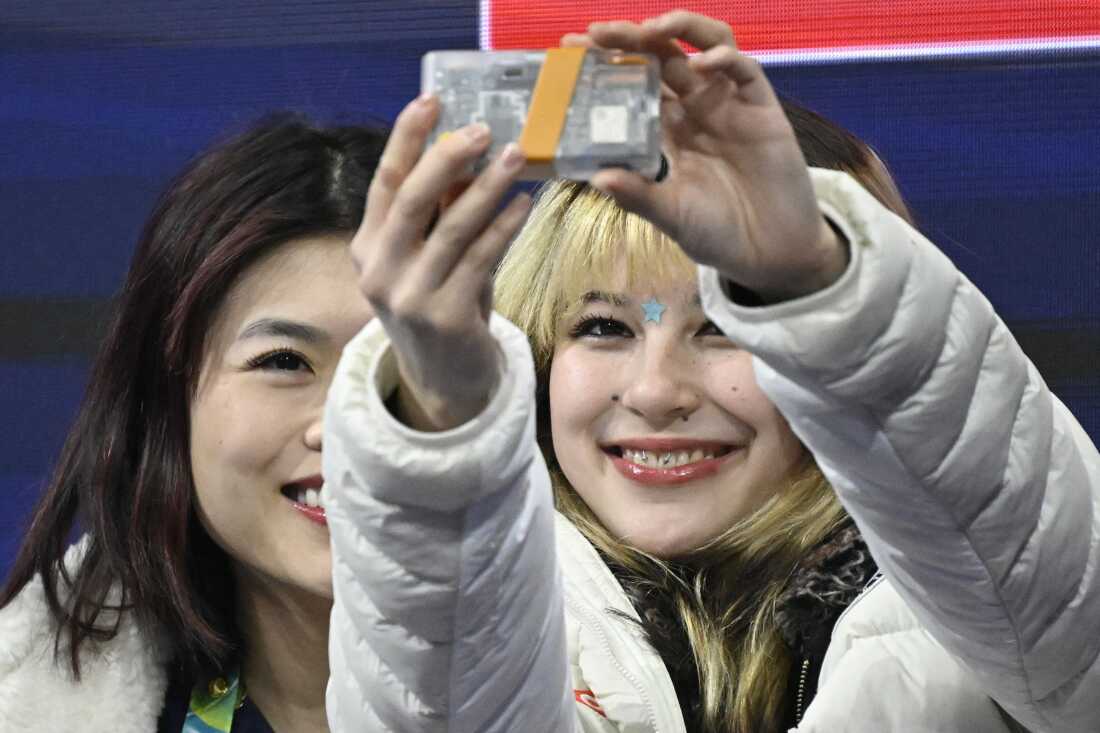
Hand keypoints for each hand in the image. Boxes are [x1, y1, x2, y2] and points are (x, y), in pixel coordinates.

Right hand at [351, 96, 530, 430]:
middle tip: (482, 128)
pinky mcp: (444, 318)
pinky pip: (481, 259)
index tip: (430, 99)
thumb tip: (470, 155)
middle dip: (447, 158)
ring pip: (451, 228)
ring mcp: (409, 298)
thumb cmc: (442, 306)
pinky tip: (525, 204)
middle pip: (410, 200)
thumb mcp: (430, 259)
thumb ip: (440, 216)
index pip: (384, 183)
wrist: (445, 382)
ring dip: (487, 187)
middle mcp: (378, 271)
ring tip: (515, 156)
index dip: (405, 139)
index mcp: (367, 248)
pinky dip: (504, 227)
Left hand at [564, 11, 845, 301]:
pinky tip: (699, 64)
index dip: (607, 63)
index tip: (570, 50)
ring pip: (705, 46)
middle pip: (663, 56)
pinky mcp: (763, 109)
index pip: (634, 84)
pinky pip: (745, 70)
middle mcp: (697, 108)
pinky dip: (722, 59)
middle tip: (597, 31)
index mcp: (668, 129)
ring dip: (679, 29)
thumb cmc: (716, 233)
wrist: (769, 253)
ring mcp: (730, 105)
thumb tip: (597, 177)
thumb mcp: (670, 216)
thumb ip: (638, 195)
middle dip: (631, 37)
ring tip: (649, 29)